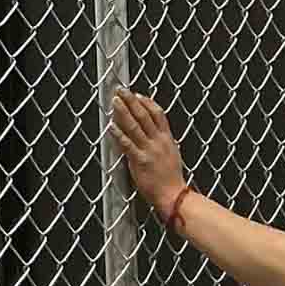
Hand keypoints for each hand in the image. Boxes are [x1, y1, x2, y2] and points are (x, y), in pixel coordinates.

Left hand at [111, 90, 186, 217]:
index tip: (138, 94)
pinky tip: (111, 126)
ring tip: (115, 101)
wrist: (174, 195)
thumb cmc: (171, 179)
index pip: (158, 114)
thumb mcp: (172, 154)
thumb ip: (163, 143)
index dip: (147, 102)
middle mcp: (159, 141)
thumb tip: (156, 134)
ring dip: (124, 112)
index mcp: (167, 139)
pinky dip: (119, 134)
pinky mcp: (140, 161)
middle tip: (121, 90)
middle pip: (144, 115)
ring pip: (135, 126)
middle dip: (132, 101)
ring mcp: (149, 150)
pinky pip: (127, 144)